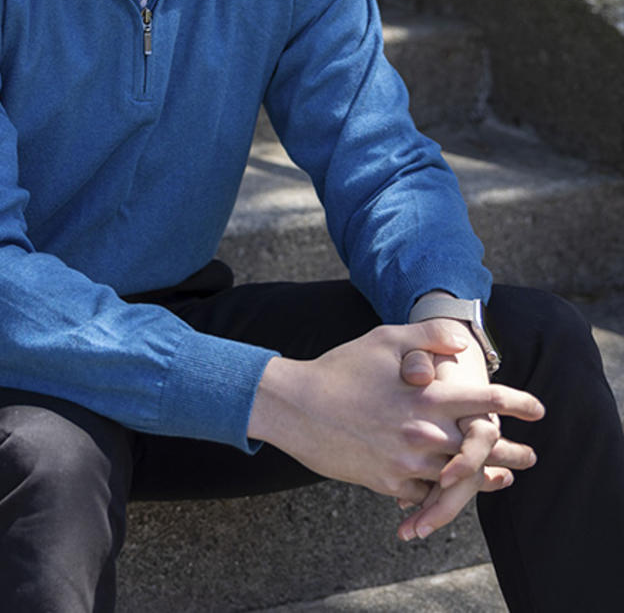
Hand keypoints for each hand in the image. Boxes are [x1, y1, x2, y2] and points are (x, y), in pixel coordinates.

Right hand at [247, 322, 543, 513]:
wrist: (293, 406)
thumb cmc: (339, 368)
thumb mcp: (382, 339)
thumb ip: (427, 337)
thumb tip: (464, 344)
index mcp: (426, 397)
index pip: (487, 401)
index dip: (519, 403)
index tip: (538, 408)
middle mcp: (422, 433)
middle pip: (482, 448)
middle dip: (511, 452)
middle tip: (528, 455)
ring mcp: (406, 463)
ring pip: (459, 477)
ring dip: (485, 477)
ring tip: (501, 477)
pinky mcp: (387, 483)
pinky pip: (426, 494)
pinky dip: (442, 492)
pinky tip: (451, 489)